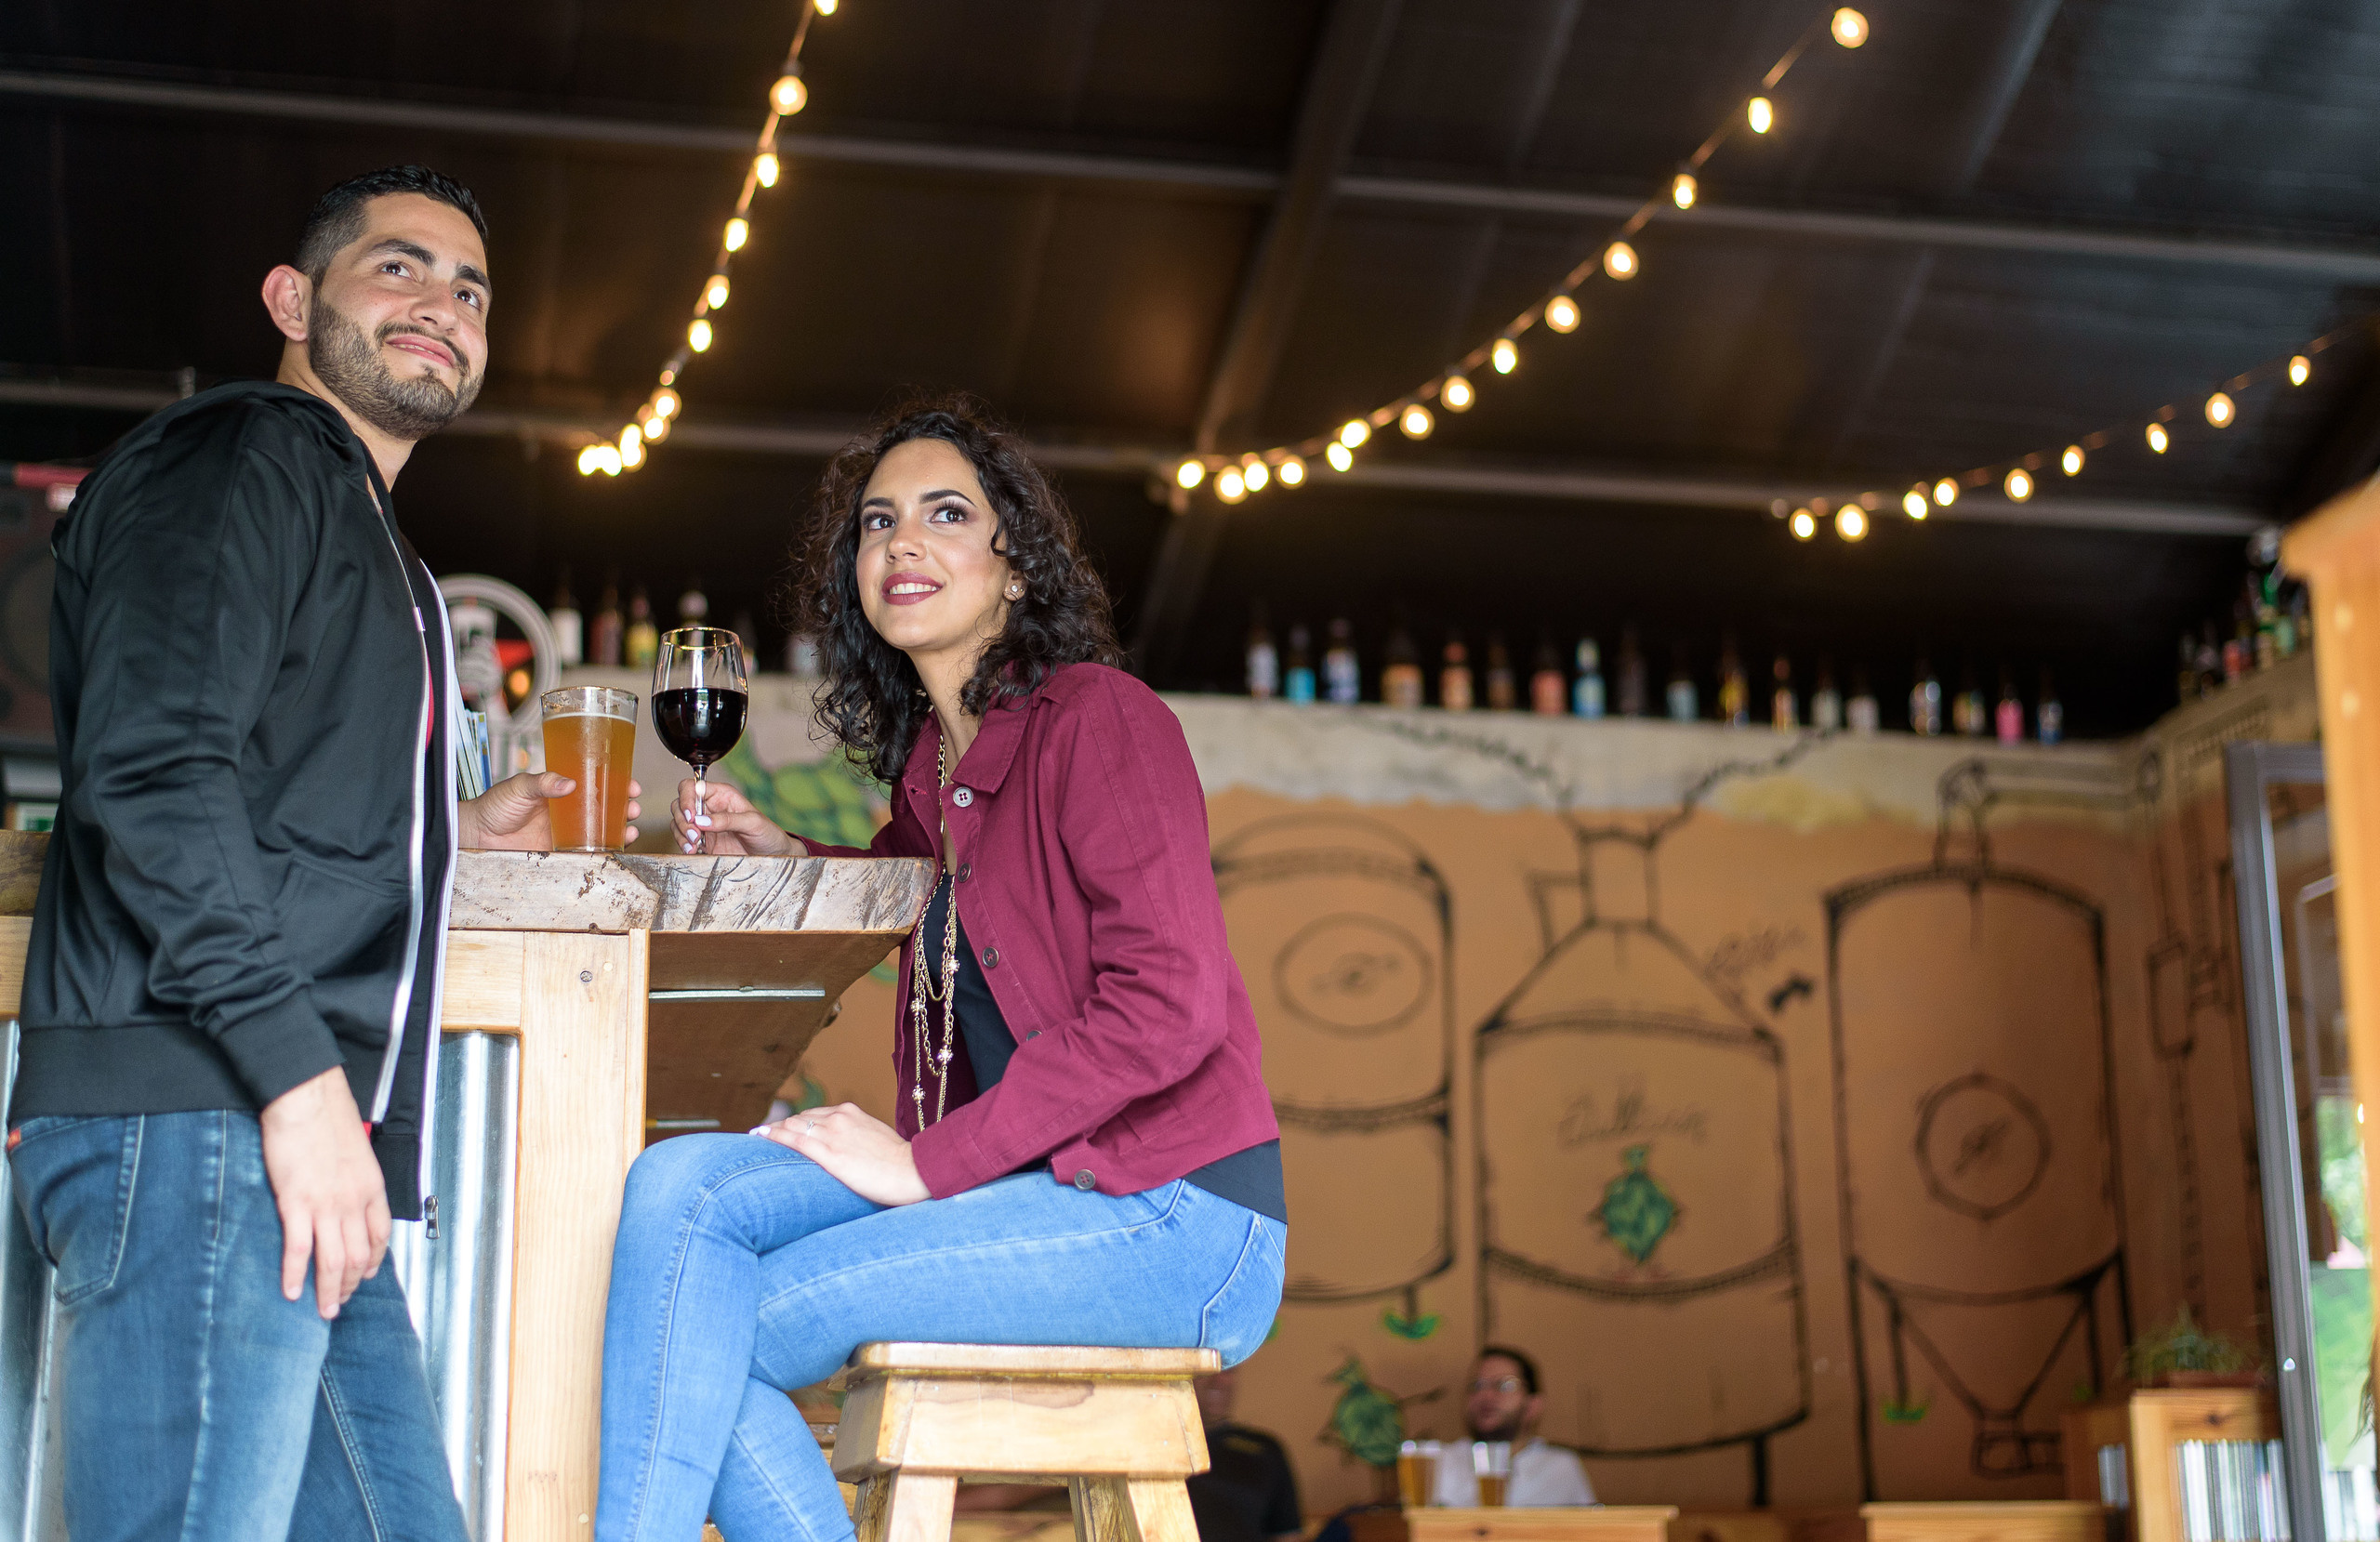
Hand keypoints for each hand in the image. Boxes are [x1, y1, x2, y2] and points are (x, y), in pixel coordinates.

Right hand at [258, 1066, 390, 1319]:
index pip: (380, 1235)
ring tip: (322, 1311)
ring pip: (333, 1261)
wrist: (306, 1097)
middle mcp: (354, 1201)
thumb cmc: (327, 1117)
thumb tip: (347, 1195)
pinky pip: (299, 1249)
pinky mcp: (296, 1203)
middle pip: (358, 1256)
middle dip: (350, 1285)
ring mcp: (327, 1205)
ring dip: (328, 1291)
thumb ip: (355, 1178)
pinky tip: (291, 1291)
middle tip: (338, 1304)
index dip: (373, 1260)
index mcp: (371, 1187)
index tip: (365, 1274)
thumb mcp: (355, 1151)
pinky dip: (295, 1275)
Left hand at [460, 771, 642, 850]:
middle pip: (606, 808)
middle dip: (625, 808)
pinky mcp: (561, 852)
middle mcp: (569, 811)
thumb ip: (542, 782)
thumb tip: (569, 783)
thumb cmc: (495, 806)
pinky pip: (589, 853)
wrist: (477, 836)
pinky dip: (606, 851)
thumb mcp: (519, 787)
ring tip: (630, 829)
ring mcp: (567, 832)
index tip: (631, 785)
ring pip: (603, 830)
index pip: (596, 784)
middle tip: (633, 808)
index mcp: (562, 791)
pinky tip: (616, 849)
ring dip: (621, 829)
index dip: (617, 783)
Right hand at [673, 777, 795, 856]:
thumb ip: (728, 820)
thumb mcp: (753, 823)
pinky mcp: (702, 842)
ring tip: (694, 846)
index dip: (686, 798)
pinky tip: (692, 851)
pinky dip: (683, 845)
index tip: (691, 816)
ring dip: (681, 834)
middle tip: (695, 835)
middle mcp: (709, 807)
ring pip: (678, 822)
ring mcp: (704, 825)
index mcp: (721, 795)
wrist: (773, 856)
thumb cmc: (768, 834)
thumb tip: (701, 821)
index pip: (692, 787)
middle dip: (682, 820)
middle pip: (679, 804)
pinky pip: (683, 839)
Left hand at [753, 1102, 928, 1205]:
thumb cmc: (899, 1162)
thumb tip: (844, 1149)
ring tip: (756, 1137)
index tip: (782, 1129)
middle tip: (761, 1136)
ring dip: (773, 1132)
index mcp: (850, 1113)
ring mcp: (834, 1134)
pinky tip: (761, 1138)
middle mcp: (839, 1118)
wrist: (913, 1170)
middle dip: (780, 1127)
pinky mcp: (830, 1154)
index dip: (795, 1123)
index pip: (812, 1114)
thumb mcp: (875, 1139)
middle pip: (799, 1118)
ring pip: (793, 1127)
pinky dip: (775, 1137)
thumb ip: (855, 1138)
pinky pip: (796, 1141)